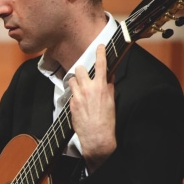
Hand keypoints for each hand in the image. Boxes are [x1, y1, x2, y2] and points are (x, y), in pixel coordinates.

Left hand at [68, 44, 116, 172]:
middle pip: (80, 69)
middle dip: (82, 70)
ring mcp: (78, 96)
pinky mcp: (71, 103)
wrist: (96, 137)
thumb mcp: (112, 102)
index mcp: (102, 87)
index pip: (101, 65)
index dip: (100, 53)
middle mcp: (88, 89)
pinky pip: (71, 93)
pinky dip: (75, 93)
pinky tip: (80, 101)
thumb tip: (109, 79)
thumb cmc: (106, 121)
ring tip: (81, 87)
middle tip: (86, 75)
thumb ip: (109, 88)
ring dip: (76, 80)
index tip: (99, 46)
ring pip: (72, 79)